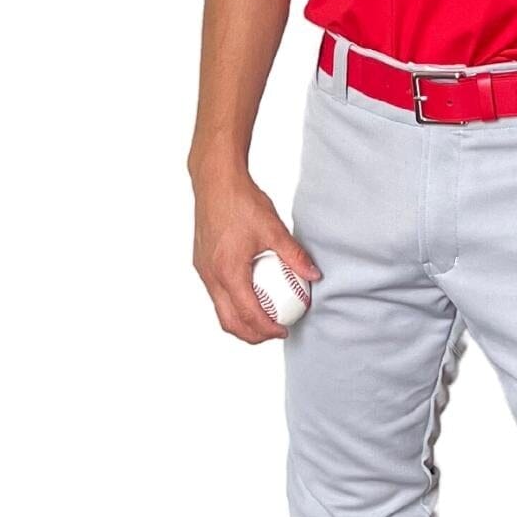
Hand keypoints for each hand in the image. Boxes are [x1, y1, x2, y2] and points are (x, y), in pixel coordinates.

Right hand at [191, 168, 321, 343]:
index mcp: (228, 271)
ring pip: (220, 310)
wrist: (215, 181)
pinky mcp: (201, 263)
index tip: (284, 331)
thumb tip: (314, 275)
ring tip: (264, 320)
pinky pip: (216, 294)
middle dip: (252, 335)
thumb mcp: (274, 229)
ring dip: (241, 321)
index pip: (248, 314)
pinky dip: (232, 304)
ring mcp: (203, 271)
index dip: (267, 329)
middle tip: (274, 333)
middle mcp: (211, 275)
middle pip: (229, 322)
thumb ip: (294, 255)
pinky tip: (251, 295)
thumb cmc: (241, 202)